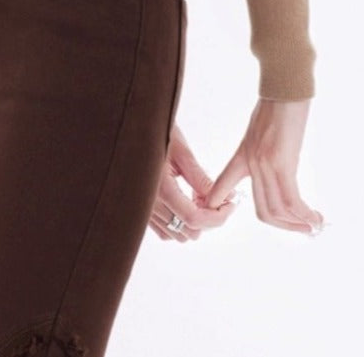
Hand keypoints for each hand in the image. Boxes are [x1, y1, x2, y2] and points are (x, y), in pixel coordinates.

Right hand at [148, 122, 239, 241]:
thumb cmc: (156, 134)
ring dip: (194, 221)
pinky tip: (184, 201)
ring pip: (177, 234)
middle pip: (188, 231)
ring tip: (197, 196)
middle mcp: (149, 205)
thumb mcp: (182, 153)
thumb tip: (226, 198)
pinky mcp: (141, 211)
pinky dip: (178, 223)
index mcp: (161, 189)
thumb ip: (201, 180)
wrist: (132, 130)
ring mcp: (143, 211)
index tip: (231, 204)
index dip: (218, 216)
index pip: (194, 219)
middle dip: (208, 218)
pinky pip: (164, 230)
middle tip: (215, 196)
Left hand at [203, 97, 323, 234]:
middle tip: (302, 228)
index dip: (219, 203)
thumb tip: (275, 164)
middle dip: (284, 226)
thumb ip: (262, 148)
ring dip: (297, 224)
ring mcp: (265, 163)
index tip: (225, 214)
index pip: (222, 185)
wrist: (285, 83)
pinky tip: (315, 217)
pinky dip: (304, 214)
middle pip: (263, 210)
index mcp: (243, 154)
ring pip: (277, 210)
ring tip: (313, 225)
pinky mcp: (282, 161)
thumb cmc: (279, 101)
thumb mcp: (261, 127)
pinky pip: (291, 200)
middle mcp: (251, 162)